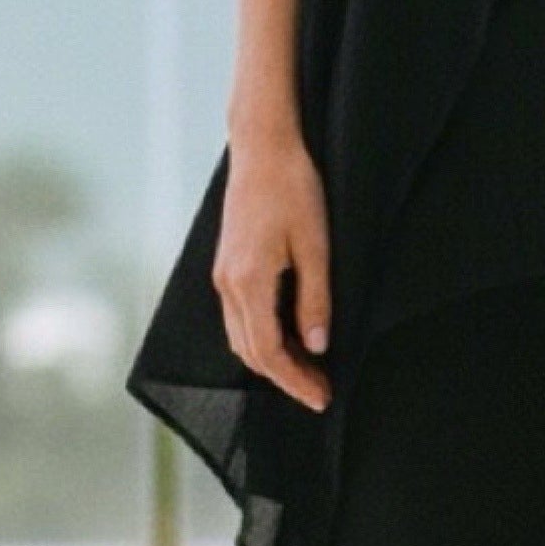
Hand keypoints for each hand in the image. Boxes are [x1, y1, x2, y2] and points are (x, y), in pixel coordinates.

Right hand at [215, 132, 333, 410]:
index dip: (295, 381)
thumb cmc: (293, 189)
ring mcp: (222, 275)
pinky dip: (261, 336)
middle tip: (320, 390)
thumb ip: (315, 299)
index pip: (268, 352)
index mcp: (248, 281)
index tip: (321, 397)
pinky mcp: (226, 265)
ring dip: (272, 359)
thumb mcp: (316, 245)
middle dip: (284, 377)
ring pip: (241, 336)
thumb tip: (317, 346)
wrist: (263, 147)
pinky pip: (239, 316)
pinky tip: (288, 335)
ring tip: (309, 369)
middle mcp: (227, 284)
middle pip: (249, 352)